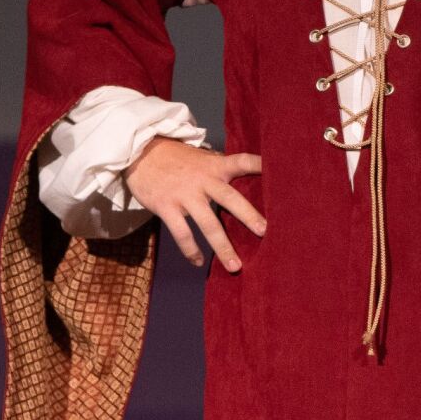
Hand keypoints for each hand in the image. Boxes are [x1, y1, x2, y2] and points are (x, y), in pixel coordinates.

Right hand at [126, 138, 265, 273]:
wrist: (139, 152)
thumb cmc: (175, 158)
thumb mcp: (200, 158)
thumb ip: (220, 169)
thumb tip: (246, 178)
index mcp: (214, 166)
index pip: (242, 161)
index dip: (261, 165)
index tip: (281, 173)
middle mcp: (202, 180)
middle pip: (230, 198)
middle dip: (248, 216)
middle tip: (265, 232)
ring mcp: (184, 194)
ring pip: (208, 224)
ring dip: (223, 247)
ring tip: (236, 267)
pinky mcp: (166, 206)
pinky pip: (182, 233)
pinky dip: (191, 250)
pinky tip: (199, 262)